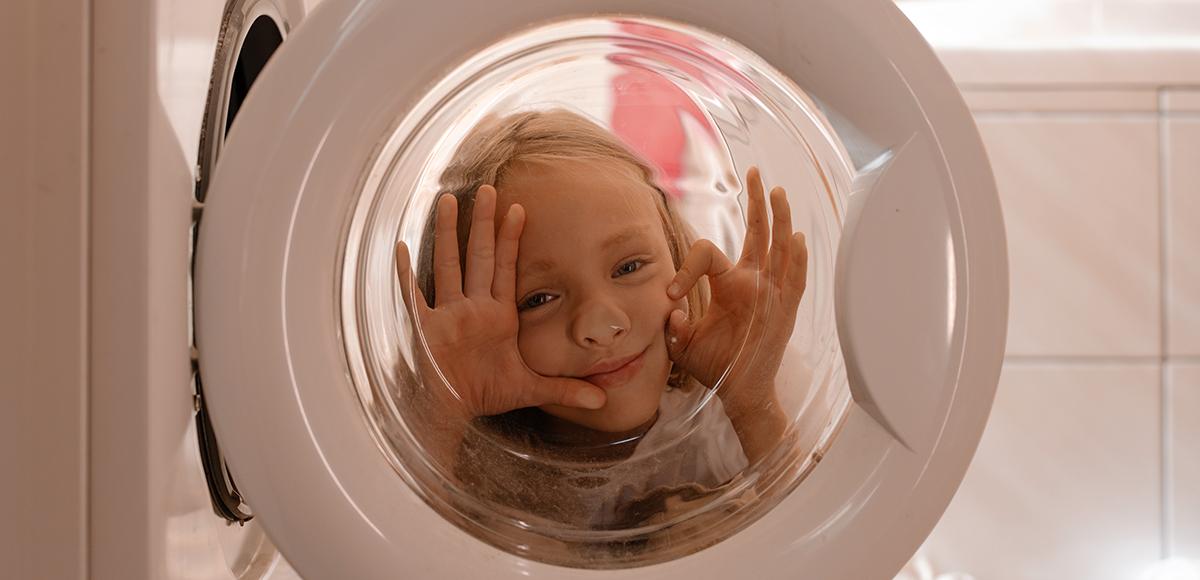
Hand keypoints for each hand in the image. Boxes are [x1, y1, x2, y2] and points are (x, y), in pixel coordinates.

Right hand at [395, 186, 606, 419]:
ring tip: (448, 201)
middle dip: (483, 224)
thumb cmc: (483, 395)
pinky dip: (406, 274)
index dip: (511, 239)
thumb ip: (565, 390)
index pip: (506, 268)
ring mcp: (447, 314)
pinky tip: (401, 247)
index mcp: (497, 315)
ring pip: (448, 265)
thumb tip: (602, 401)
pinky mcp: (424, 328)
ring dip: (447, 234)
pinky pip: (414, 295)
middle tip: (488, 188)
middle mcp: (472, 308)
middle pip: (478, 257)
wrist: (451, 412)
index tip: (519, 209)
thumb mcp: (530, 389)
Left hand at [665, 167, 807, 399]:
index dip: (687, 268)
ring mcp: (772, 293)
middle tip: (753, 172)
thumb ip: (674, 325)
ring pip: (778, 248)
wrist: (739, 393)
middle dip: (756, 202)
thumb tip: (672, 310)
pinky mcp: (785, 311)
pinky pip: (794, 281)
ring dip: (778, 220)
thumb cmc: (716, 366)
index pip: (708, 254)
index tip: (671, 294)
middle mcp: (753, 282)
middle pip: (758, 233)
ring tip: (777, 192)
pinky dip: (797, 261)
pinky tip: (797, 237)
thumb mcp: (685, 342)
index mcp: (729, 284)